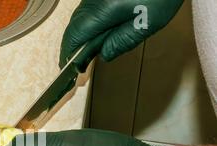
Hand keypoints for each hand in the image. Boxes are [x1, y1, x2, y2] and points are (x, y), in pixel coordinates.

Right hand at [59, 0, 183, 68]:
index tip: (71, 68)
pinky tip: (100, 30)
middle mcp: (92, 0)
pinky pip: (88, 8)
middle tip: (79, 63)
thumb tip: (104, 54)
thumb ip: (123, 41)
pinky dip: (88, 22)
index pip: (74, 37)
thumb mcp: (148, 23)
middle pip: (73, 27)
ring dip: (81, 34)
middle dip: (73, 46)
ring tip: (90, 50)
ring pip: (80, 17)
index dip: (68, 54)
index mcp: (101, 11)